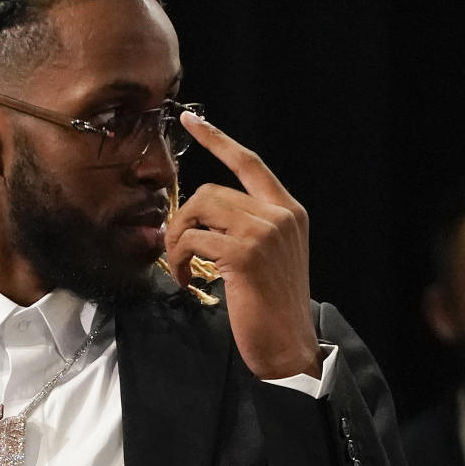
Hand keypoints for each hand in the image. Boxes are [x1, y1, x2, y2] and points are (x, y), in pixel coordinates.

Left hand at [165, 112, 320, 378]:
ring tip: (181, 266)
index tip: (191, 119)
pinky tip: (186, 279)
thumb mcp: (267, 256)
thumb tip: (199, 215)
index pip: (249, 162)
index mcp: (288, 211)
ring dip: (178, 240)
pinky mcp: (245, 253)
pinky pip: (193, 240)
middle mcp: (280, 215)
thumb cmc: (271, 306)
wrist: (289, 346)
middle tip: (176, 250)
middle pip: (210, 191)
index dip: (218, 139)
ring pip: (198, 210)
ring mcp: (264, 232)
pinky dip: (179, 259)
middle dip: (182, 220)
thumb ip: (245, 227)